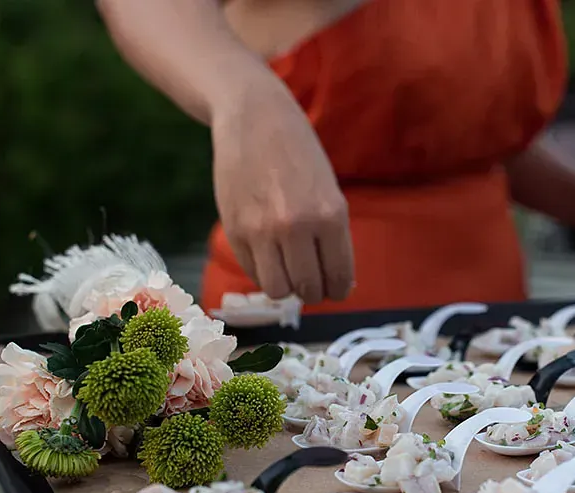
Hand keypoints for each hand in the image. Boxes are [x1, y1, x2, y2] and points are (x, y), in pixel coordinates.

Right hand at [210, 78, 353, 303]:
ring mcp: (262, 230)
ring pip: (278, 290)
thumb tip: (337, 282)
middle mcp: (297, 227)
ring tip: (288, 271)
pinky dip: (264, 271)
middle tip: (311, 282)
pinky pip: (253, 272)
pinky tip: (269, 253)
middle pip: (308, 289)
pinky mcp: (235, 229)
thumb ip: (334, 237)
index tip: (335, 290)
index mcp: (330, 216)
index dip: (338, 291)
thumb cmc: (299, 155)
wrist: (255, 118)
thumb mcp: (330, 192)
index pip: (339, 278)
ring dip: (286, 287)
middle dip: (313, 291)